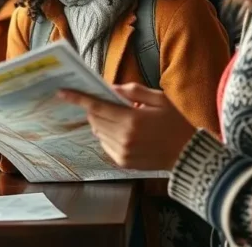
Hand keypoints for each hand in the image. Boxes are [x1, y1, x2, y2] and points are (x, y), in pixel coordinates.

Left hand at [58, 83, 195, 170]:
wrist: (189, 156)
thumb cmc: (176, 123)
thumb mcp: (160, 100)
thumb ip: (133, 91)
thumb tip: (111, 88)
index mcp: (132, 120)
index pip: (96, 106)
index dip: (77, 98)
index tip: (62, 91)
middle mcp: (123, 138)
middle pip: (94, 118)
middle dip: (93, 107)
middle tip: (103, 100)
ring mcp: (122, 152)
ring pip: (98, 131)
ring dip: (101, 121)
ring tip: (120, 117)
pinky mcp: (123, 162)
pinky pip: (104, 144)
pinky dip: (107, 134)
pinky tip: (123, 131)